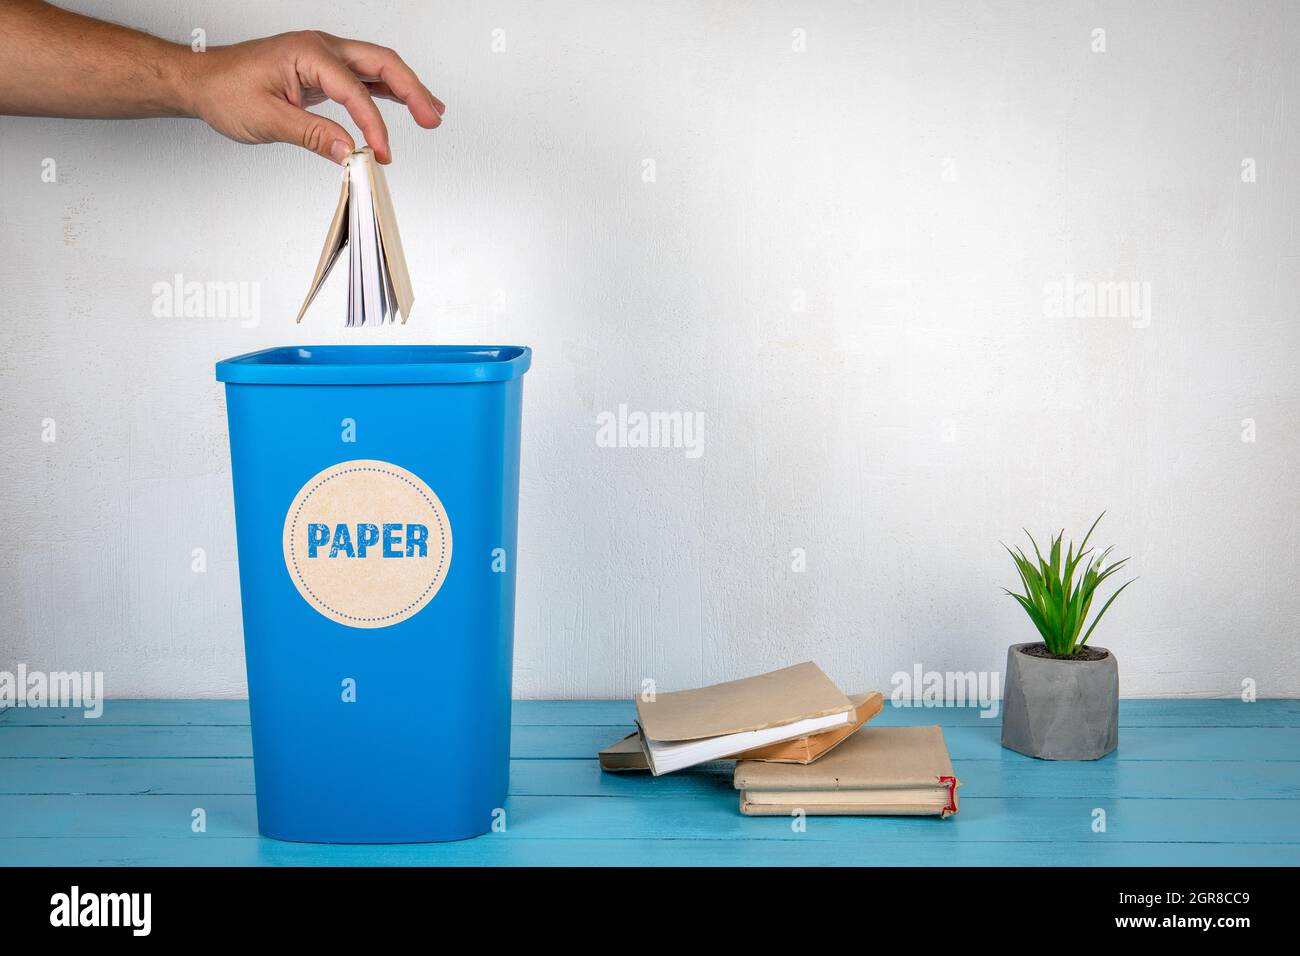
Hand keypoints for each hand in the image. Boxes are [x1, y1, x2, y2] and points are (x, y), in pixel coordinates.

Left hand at [185, 30, 443, 163]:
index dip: (373, 126)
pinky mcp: (323, 72)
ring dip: (407, 88)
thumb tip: (348, 152)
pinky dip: (387, 92)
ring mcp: (324, 58)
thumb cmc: (226, 90)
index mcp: (308, 53)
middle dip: (412, 90)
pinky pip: (364, 78)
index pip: (355, 91)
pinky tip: (404, 105)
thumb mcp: (268, 119)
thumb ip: (312, 135)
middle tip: (432, 118)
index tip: (381, 153)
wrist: (203, 81)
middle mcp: (321, 48)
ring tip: (431, 112)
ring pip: (378, 68)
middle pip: (382, 63)